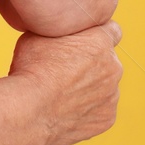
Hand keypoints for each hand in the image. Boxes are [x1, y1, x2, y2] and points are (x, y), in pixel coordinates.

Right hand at [7, 20, 122, 144]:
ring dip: (89, 89)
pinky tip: (64, 111)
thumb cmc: (32, 67)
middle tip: (64, 71)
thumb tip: (62, 24)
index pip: (112, 30)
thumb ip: (63, 28)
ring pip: (104, 88)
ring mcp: (112, 96)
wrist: (30, 109)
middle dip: (92, 64)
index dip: (96, 35)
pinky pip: (99, 112)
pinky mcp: (106, 119)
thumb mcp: (42, 32)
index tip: (83, 42)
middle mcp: (114, 67)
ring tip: (61, 95)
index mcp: (101, 41)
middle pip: (107, 62)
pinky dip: (86, 112)